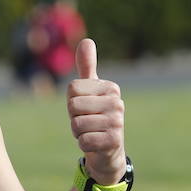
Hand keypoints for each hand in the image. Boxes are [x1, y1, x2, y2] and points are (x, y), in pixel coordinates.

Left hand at [68, 38, 125, 185]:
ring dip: (78, 132)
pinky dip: (84, 145)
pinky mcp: (114, 142)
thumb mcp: (90, 91)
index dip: (72, 102)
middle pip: (73, 106)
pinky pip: (83, 141)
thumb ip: (87, 67)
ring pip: (77, 124)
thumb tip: (86, 40)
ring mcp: (118, 122)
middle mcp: (117, 102)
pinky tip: (95, 144)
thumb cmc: (95, 116)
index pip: (72, 89)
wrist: (107, 151)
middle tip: (87, 122)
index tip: (85, 108)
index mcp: (110, 87)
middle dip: (74, 117)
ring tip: (91, 133)